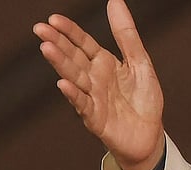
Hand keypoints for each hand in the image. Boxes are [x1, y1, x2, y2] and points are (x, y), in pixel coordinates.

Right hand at [34, 0, 164, 169]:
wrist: (150, 135)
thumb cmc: (144, 100)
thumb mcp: (140, 63)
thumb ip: (127, 35)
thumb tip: (115, 1)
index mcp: (103, 63)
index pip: (83, 43)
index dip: (70, 31)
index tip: (54, 19)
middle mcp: (94, 79)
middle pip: (73, 58)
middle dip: (57, 43)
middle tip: (40, 29)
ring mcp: (93, 98)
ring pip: (74, 78)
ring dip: (60, 64)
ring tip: (47, 48)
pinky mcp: (95, 118)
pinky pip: (83, 105)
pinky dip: (74, 95)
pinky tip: (64, 84)